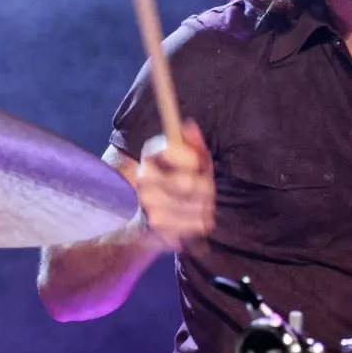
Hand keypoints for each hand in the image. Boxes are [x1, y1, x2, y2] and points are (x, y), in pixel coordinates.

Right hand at [133, 122, 215, 250]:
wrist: (154, 215)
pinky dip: (201, 221)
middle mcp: (143, 179)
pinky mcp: (158, 226)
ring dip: (206, 206)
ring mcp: (148, 204)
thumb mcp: (188, 160)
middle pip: (187, 183)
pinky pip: (195, 223)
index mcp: (150, 157)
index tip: (196, 164)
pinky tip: (196, 217)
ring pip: (195, 205)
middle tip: (208, 190)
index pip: (168, 150)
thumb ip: (192, 144)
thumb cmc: (177, 181)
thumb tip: (189, 126)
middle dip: (206, 187)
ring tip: (203, 205)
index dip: (188, 158)